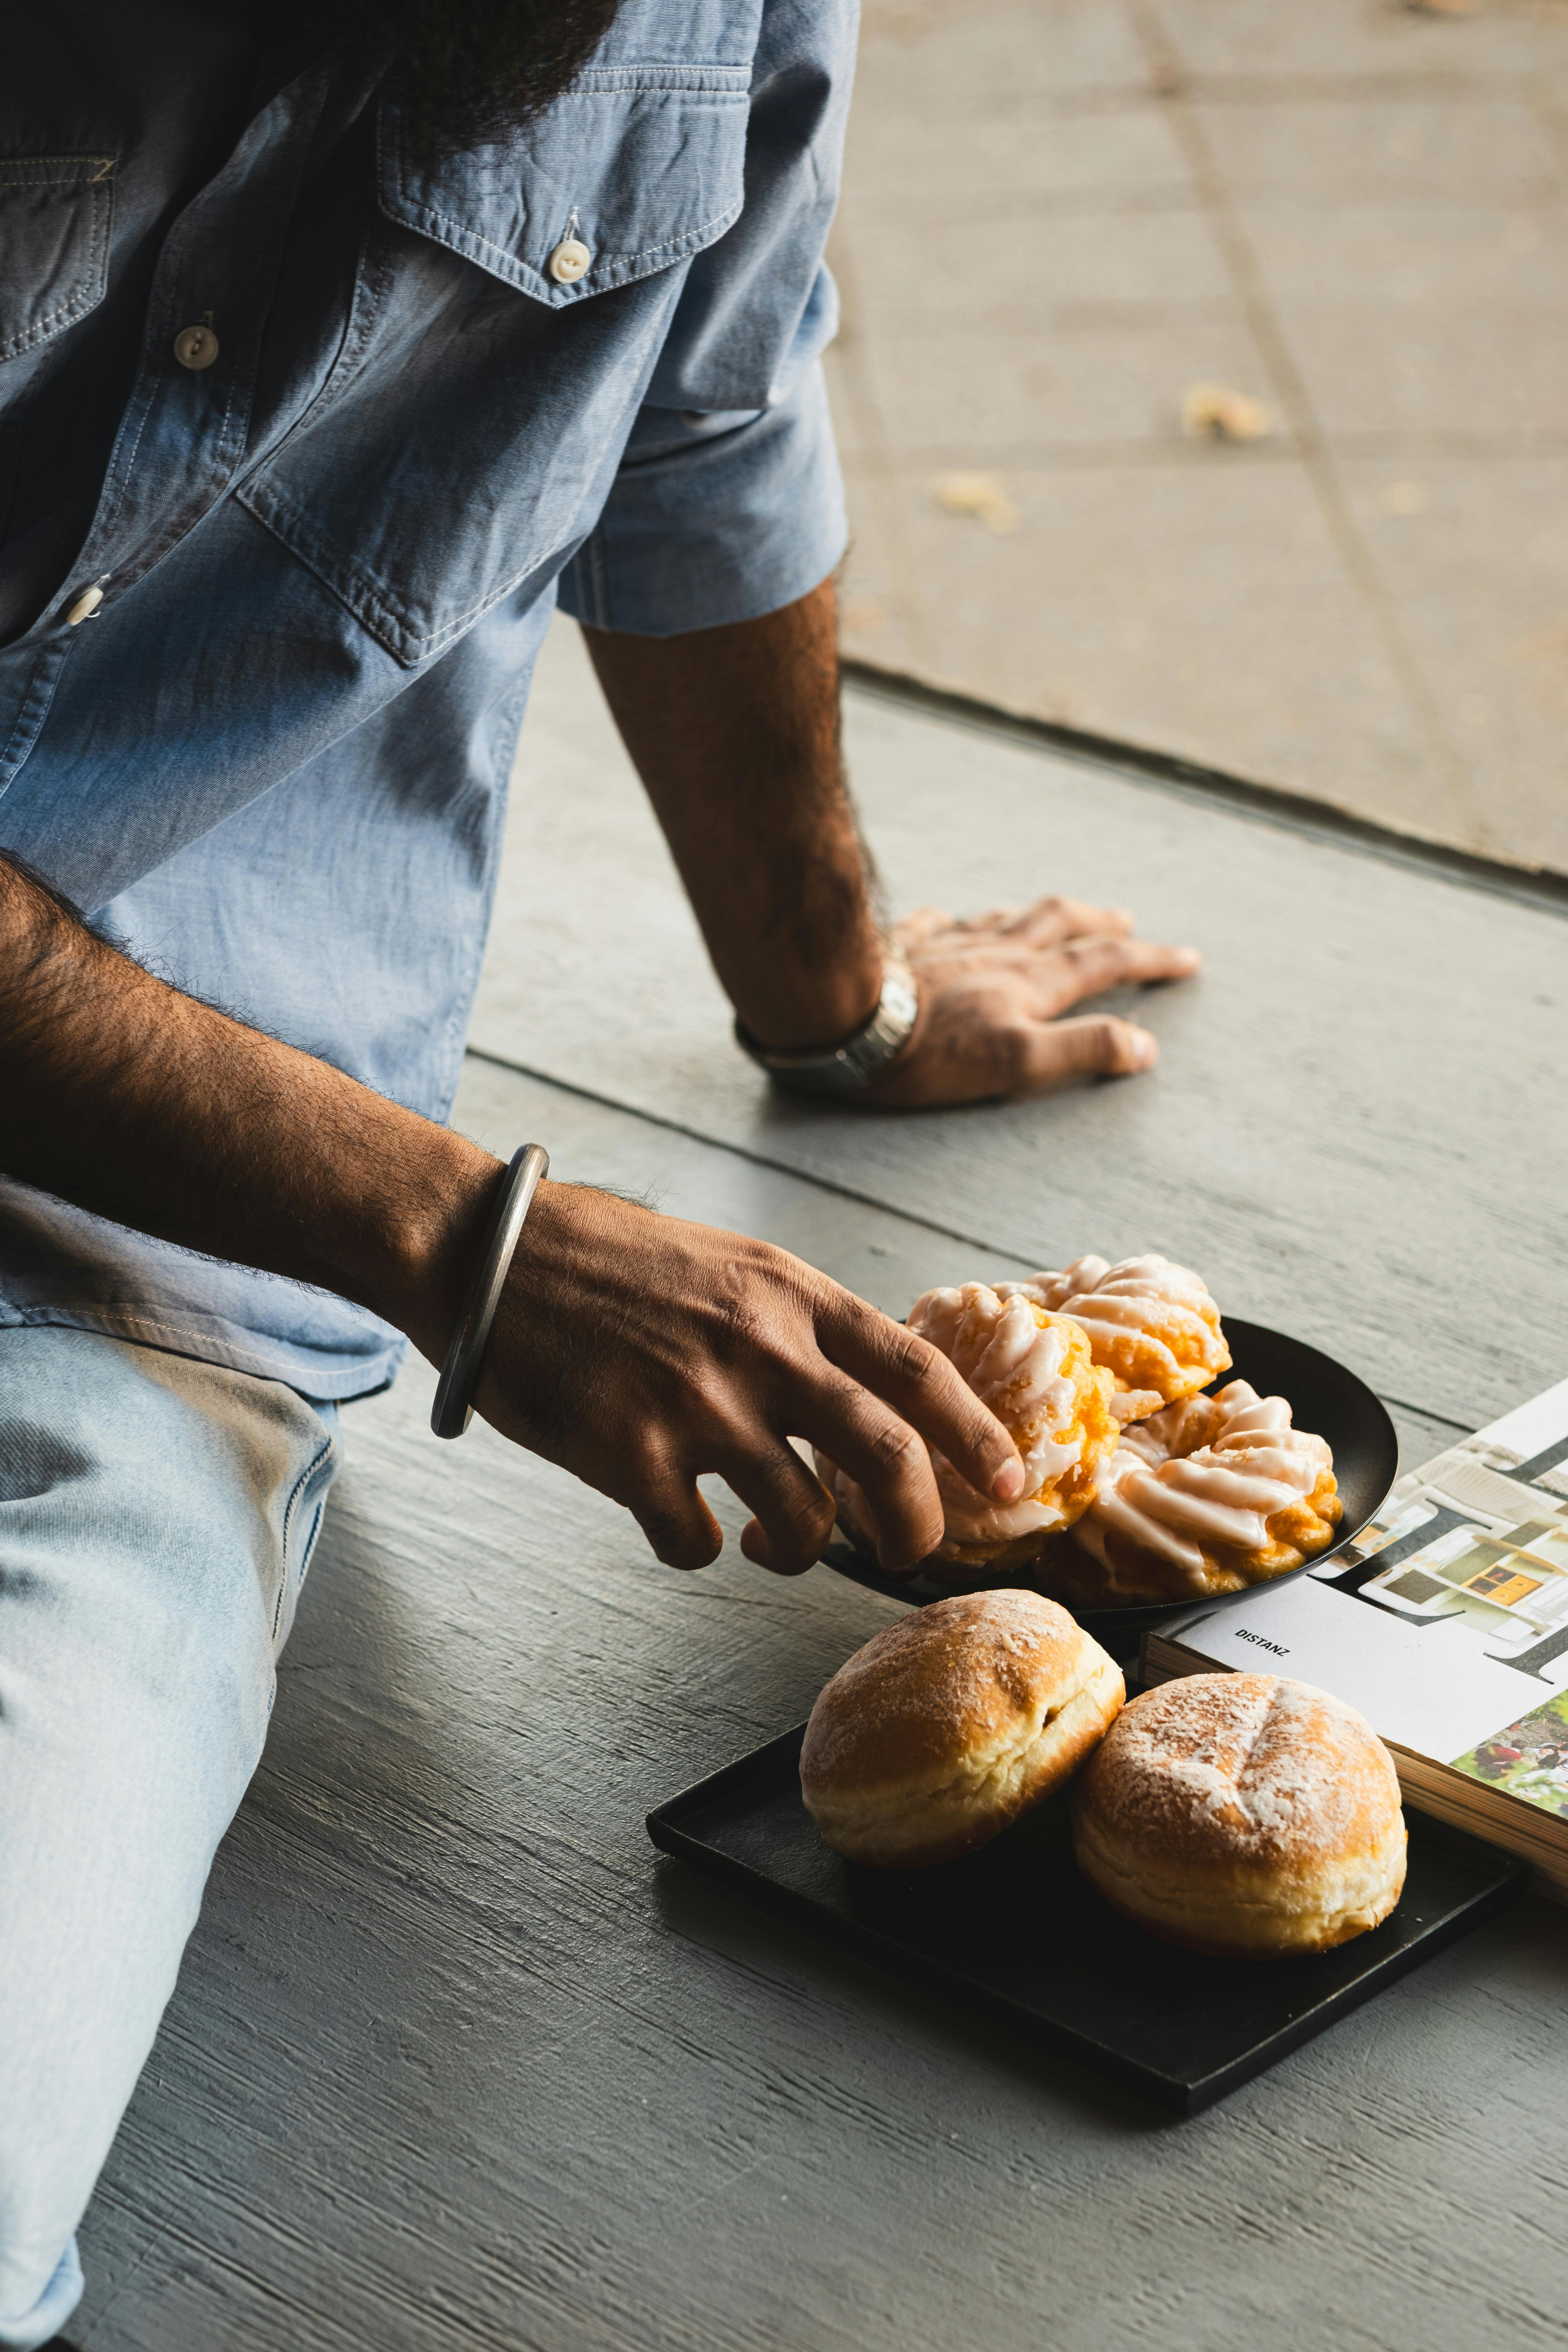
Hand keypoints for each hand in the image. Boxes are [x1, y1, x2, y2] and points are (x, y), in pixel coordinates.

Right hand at [470, 1181, 1024, 1575]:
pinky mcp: (631, 1455)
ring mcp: (698, 1405)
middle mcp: (761, 1349)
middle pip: (888, 1460)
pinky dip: (697, 1550)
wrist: (490, 1253)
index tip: (1010, 1482)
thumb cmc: (607, 1259)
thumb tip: (862, 1394)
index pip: (918, 1373)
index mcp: (792, 1296)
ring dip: (797, 1551)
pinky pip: (694, 1544)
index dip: (978, 1435)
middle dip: (916, 1525)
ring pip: (801, 1521)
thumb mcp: (730, 1265)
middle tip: (909, 1553)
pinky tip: (679, 1526)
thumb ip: (798, 1324)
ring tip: (770, 1543)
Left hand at [866, 897, 1200, 1106]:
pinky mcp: (900, 947)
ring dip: (1037, 915)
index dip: (1149, 961)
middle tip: (1126, 921)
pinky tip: (945, 917)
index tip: (1186, 958)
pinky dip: (950, 920)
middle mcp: (995, 953)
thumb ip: (1084, 1050)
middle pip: (1060, 926)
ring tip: (1053, 913)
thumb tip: (1144, 1046)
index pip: (1104, 964)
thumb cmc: (929, 1050)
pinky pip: (933, 923)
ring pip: (1005, 917)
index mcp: (1029, 982)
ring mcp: (947, 944)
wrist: (845, 1017)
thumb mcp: (1019, 1062)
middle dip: (1100, 924)